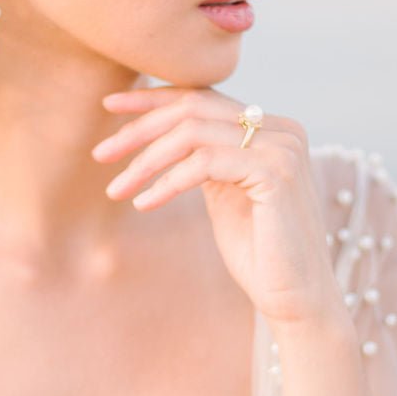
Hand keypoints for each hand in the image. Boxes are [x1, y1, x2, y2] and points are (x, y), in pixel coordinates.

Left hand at [92, 85, 344, 327]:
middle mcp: (282, 129)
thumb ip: (205, 158)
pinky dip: (167, 182)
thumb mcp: (224, 192)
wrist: (296, 298)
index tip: (109, 107)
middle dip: (139, 128)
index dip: (153, 99)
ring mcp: (282, 148)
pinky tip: (144, 202)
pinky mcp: (276, 173)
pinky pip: (203, 163)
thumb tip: (161, 134)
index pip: (203, 97)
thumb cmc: (258, 252)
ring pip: (193, 132)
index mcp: (271, 128)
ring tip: (115, 190)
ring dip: (145, 161)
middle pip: (194, 107)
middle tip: (99, 154)